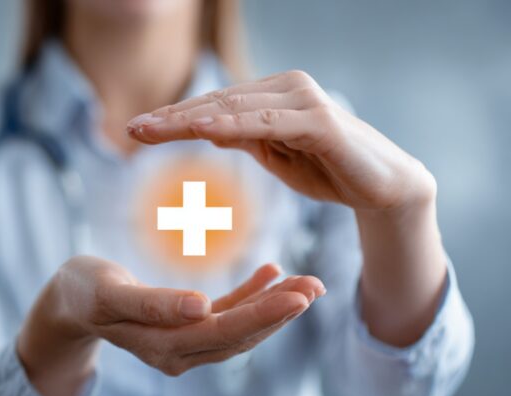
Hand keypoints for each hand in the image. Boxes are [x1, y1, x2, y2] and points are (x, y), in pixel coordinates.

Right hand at [18, 256, 323, 395]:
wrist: (67, 301)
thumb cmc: (83, 290)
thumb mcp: (110, 293)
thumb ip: (154, 303)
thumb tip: (202, 306)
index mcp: (163, 345)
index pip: (222, 332)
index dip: (262, 314)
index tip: (298, 295)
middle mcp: (179, 351)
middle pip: (238, 334)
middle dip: (279, 311)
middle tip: (316, 285)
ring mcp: (183, 341)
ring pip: (237, 326)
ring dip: (272, 305)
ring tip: (306, 280)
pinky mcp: (184, 324)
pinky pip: (223, 313)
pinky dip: (248, 295)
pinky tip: (269, 272)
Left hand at [126, 70, 435, 211]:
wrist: (382, 188)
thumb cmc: (327, 169)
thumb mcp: (274, 155)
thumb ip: (244, 137)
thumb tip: (208, 128)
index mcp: (271, 96)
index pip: (213, 105)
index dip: (173, 117)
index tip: (136, 129)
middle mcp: (285, 88)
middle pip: (216, 102)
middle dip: (171, 117)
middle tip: (131, 129)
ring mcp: (302, 100)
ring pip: (234, 109)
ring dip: (190, 119)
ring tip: (151, 128)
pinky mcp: (319, 120)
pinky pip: (267, 123)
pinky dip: (234, 125)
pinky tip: (202, 130)